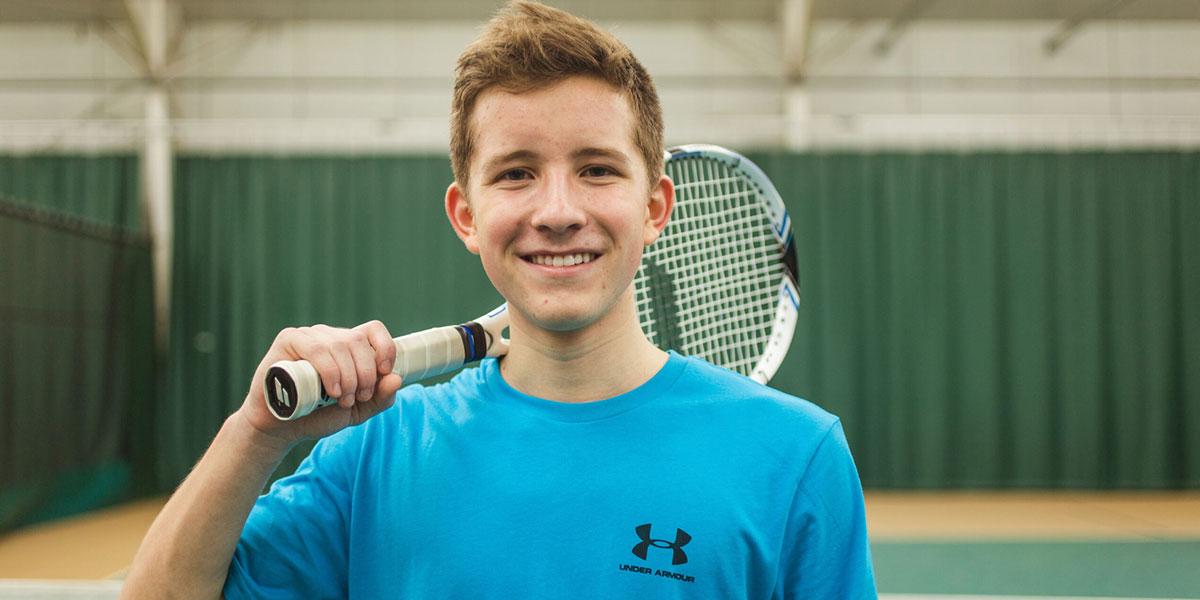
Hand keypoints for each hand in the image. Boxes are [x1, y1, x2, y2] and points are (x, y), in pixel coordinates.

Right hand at [238, 320, 404, 448]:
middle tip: (358, 398)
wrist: (282, 428)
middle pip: (359, 341)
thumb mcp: (357, 410)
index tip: (385, 372)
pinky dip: (329, 370)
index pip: (374, 329)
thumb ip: (380, 398)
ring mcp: (309, 336)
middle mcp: (330, 336)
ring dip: (348, 376)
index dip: (385, 347)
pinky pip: (315, 347)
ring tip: (342, 399)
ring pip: (339, 345)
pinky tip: (330, 390)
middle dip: (365, 373)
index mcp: (349, 346)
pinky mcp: (288, 340)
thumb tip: (396, 378)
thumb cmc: (318, 415)